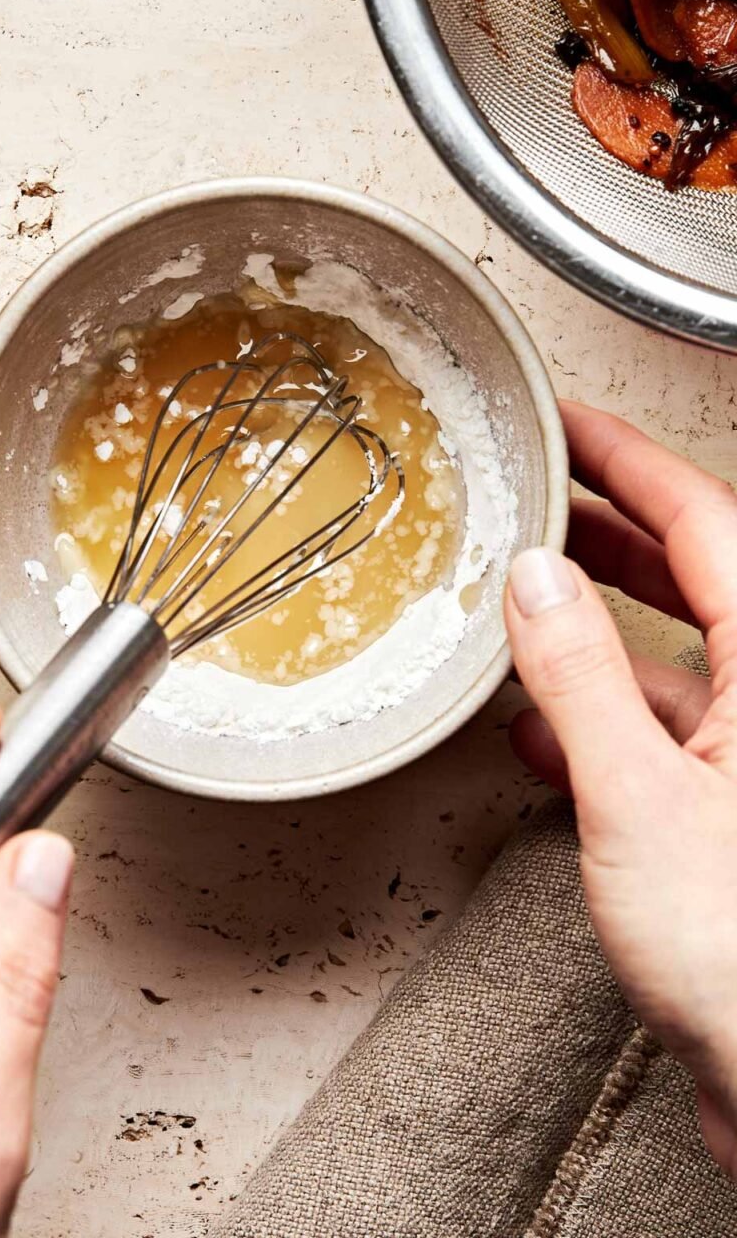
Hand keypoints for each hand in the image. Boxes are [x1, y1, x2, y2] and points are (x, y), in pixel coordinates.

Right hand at [505, 401, 736, 1173]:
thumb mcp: (638, 797)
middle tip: (540, 493)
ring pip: (674, 655)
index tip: (570, 425)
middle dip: (611, 528)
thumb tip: (535, 579)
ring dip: (595, 627)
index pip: (708, 522)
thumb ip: (581, 676)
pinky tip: (538, 735)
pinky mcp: (725, 814)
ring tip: (523, 598)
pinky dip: (598, 720)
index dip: (632, 460)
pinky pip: (663, 734)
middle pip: (697, 575)